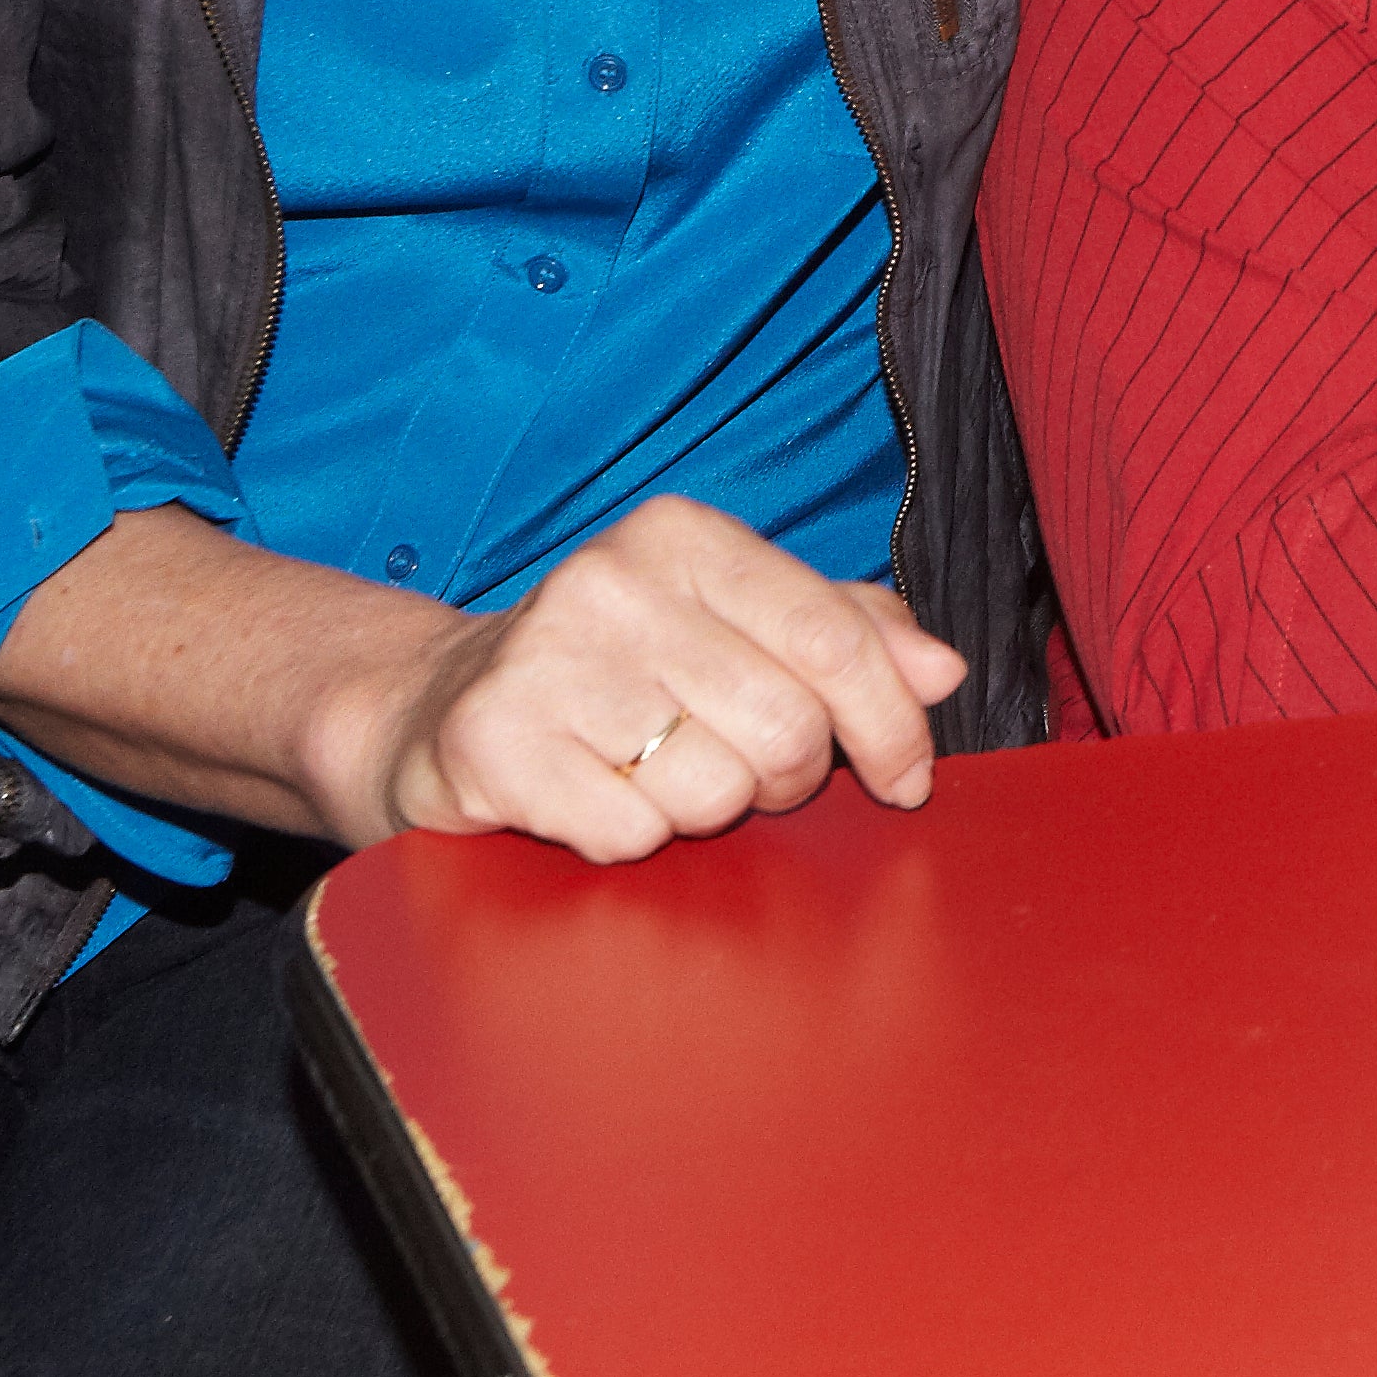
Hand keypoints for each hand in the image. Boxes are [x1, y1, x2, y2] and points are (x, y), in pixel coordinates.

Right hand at [321, 495, 967, 863]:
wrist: (436, 707)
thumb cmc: (614, 669)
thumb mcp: (731, 625)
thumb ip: (845, 634)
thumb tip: (941, 671)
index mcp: (683, 537)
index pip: (835, 640)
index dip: (892, 724)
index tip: (908, 778)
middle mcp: (611, 582)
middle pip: (786, 726)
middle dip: (784, 776)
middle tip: (741, 771)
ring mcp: (543, 661)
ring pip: (713, 789)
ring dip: (702, 809)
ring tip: (651, 773)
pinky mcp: (492, 745)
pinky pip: (631, 834)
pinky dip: (630, 838)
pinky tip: (594, 798)